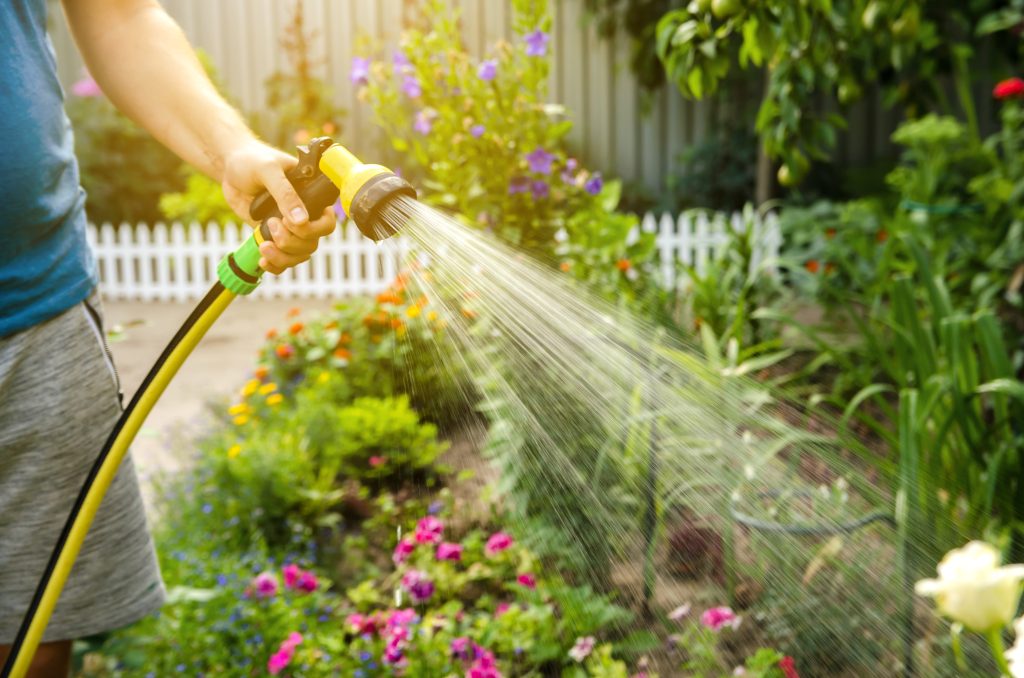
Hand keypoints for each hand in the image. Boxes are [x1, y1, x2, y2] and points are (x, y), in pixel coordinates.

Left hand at [221, 140, 336, 274]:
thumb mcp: (268, 170)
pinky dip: (275, 265)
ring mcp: (289, 228)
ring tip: (263, 246)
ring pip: (299, 254)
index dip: (313, 229)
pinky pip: (283, 259)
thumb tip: (301, 220)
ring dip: (283, 257)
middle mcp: (304, 214)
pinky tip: (263, 260)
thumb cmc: (252, 161)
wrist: (230, 168)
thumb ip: (285, 194)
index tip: (289, 222)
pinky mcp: (274, 236)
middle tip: (271, 224)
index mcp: (311, 196)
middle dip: (292, 242)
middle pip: (312, 243)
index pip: (326, 222)